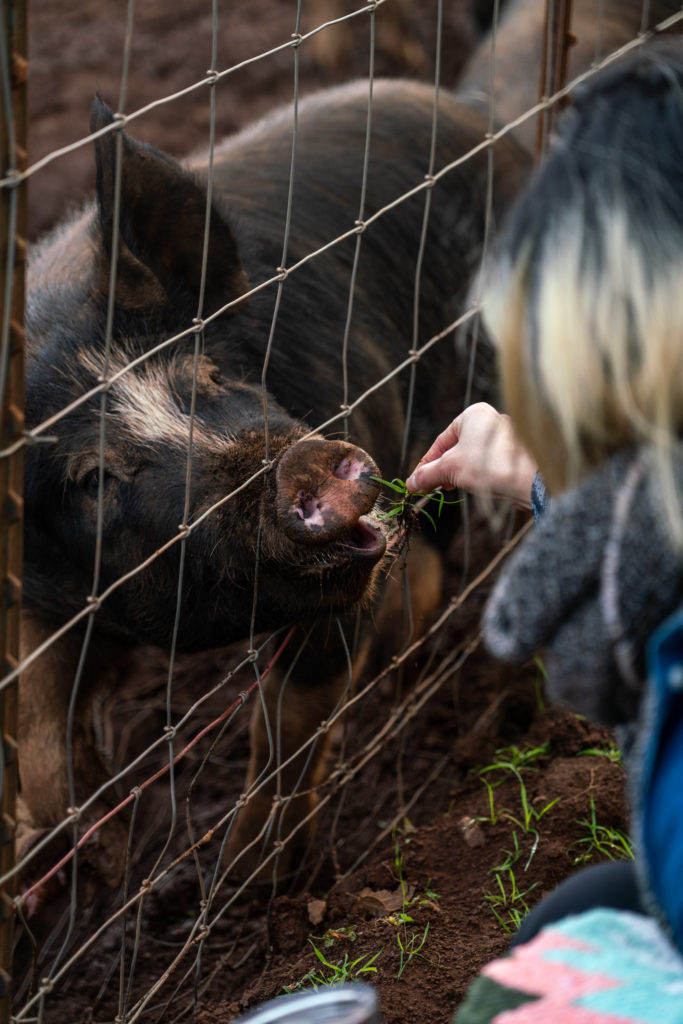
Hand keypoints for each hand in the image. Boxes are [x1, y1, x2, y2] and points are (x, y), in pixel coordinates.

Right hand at [406, 402, 537, 509]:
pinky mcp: (514, 455)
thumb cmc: (488, 465)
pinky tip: (474, 487)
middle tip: (434, 487)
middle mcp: (490, 421)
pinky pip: (488, 464)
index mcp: (473, 415)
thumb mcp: (450, 469)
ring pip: (472, 458)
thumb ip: (428, 474)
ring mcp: (504, 438)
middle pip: (457, 449)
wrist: (527, 480)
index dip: (427, 463)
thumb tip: (411, 483)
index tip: (417, 480)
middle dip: (443, 469)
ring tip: (451, 489)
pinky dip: (477, 476)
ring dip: (459, 474)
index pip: (441, 441)